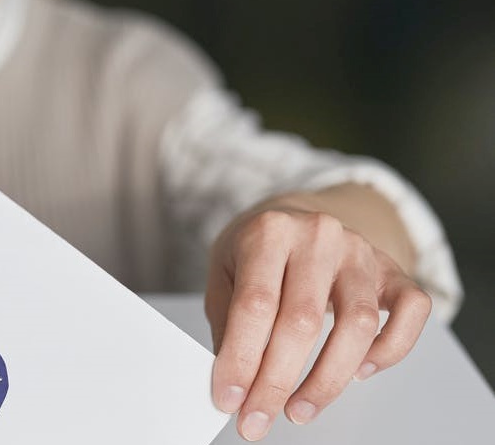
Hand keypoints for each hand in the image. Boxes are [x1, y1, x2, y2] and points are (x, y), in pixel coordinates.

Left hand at [205, 202, 430, 440]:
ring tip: (299, 410)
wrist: (293, 217)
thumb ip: (227, 325)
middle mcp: (318, 237)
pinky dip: (390, 350)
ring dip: (328, 380)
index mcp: (269, 232)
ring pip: (358, 324)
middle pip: (303, 321)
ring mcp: (360, 252)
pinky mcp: (392, 270)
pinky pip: (413, 312)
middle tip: (258, 419)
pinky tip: (359, 373)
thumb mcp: (223, 274)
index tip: (230, 399)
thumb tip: (235, 384)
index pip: (255, 305)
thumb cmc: (255, 250)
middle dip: (277, 382)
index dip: (242, 359)